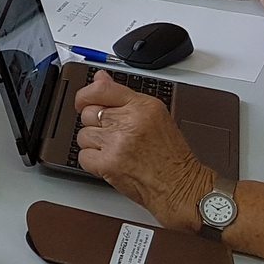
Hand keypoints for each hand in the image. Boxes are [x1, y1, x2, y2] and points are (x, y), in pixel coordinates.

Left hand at [72, 73, 212, 232]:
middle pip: (89, 113)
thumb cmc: (170, 155)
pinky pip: (83, 156)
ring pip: (84, 134)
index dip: (86, 95)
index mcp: (142, 106)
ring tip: (116, 150)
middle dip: (96, 124)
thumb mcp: (155, 116)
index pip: (100, 89)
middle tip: (113, 135)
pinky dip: (93, 161)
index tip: (84, 101)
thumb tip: (100, 78)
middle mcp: (129, 121)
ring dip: (95, 144)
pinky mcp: (107, 163)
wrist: (180, 185)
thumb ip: (124, 97)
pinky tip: (111, 162)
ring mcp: (116, 143)